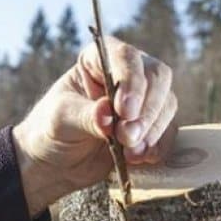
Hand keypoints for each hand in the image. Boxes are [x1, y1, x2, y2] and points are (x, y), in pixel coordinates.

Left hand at [13, 37, 177, 215]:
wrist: (55, 163)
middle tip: (127, 136)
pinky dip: (158, 146)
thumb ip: (85, 116)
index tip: (125, 111)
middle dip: (146, 110)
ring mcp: (142, 99)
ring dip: (152, 131)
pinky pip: (168, 131)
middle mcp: (126, 74)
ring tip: (130, 153)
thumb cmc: (52, 130)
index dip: (132, 82)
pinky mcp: (150, 126)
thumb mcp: (61, 119)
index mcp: (99, 59)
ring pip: (167, 104)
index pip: (127, 57)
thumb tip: (107, 115)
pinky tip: (139, 158)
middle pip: (158, 77)